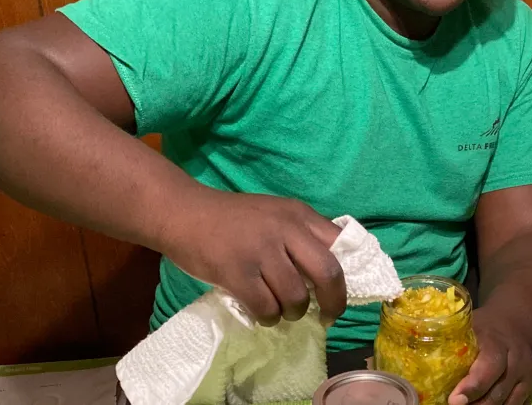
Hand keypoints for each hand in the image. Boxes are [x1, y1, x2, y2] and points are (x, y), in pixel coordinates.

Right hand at [160, 189, 344, 325]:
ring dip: (292, 313)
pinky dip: (268, 317)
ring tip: (281, 311)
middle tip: (327, 317)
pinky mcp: (236, 272)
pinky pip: (266, 308)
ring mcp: (261, 250)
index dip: (348, 273)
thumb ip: (299, 236)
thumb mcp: (273, 215)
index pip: (340, 243)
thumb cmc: (230, 219)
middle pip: (328, 273)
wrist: (183, 213)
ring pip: (296, 297)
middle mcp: (285, 229)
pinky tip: (261, 313)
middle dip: (333, 302)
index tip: (343, 293)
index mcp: (297, 214)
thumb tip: (328, 274)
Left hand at [449, 307, 531, 404]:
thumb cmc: (482, 328)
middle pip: (497, 391)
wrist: (513, 323)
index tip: (454, 400)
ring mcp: (525, 375)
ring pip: (506, 403)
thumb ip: (452, 343)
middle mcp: (515, 359)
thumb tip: (418, 358)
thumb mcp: (467, 326)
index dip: (471, 387)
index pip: (486, 368)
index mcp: (495, 342)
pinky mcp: (530, 386)